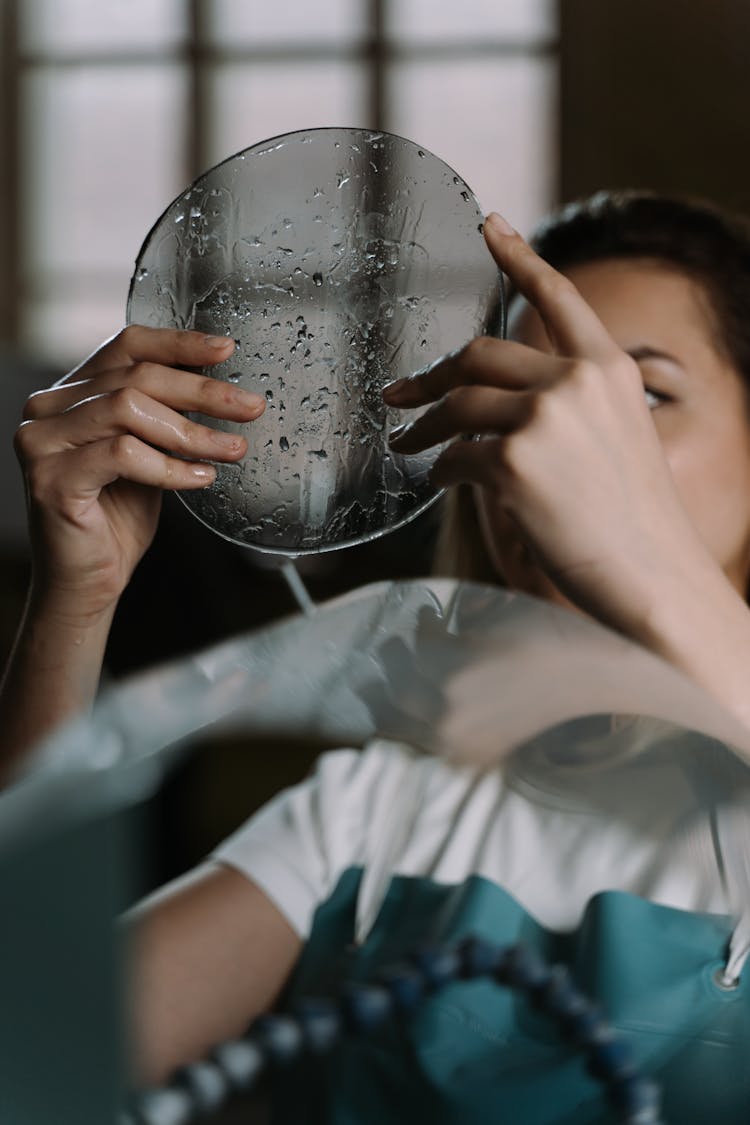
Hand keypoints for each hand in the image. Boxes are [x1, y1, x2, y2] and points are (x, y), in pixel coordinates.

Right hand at [15, 326, 264, 621]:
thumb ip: (164, 416)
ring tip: (232, 450)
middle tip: (250, 407)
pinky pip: (124, 455)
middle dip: (202, 392)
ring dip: (192, 431)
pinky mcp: (51, 478)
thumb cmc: (118, 519)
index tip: (226, 350)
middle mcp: (46, 408)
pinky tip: (201, 479)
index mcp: (69, 393)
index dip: (179, 344)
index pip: (126, 346)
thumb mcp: (148, 453)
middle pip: (136, 377)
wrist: (88, 582)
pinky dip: (171, 466)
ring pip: (129, 409)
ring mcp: (42, 441)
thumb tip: (220, 384)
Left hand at [384, 213, 715, 640]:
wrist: (656, 581)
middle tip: (399, 394)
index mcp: (609, 371)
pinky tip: (442, 483)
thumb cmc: (635, 525)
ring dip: (423, 425)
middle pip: (480, 354)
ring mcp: (545, 420)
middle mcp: (578, 383)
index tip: (488, 224)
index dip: (519, 256)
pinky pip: (452, 458)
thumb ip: (572, 407)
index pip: (559, 297)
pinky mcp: (513, 464)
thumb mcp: (620, 442)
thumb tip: (494, 402)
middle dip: (431, 374)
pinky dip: (439, 471)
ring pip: (458, 404)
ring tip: (407, 443)